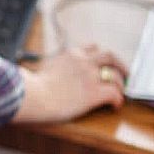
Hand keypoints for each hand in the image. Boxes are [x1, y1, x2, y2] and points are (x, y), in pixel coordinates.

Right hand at [11, 44, 128, 124]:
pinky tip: (115, 106)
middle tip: (125, 73)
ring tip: (121, 92)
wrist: (33, 96)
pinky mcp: (95, 92)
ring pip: (116, 74)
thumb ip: (47, 68)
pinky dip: (118, 99)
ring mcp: (90, 76)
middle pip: (110, 56)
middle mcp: (83, 61)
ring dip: (120, 84)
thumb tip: (28, 72)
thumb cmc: (31, 87)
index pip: (92, 48)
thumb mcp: (41, 68)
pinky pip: (115, 93)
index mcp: (70, 54)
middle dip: (120, 64)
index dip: (100, 56)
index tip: (102, 62)